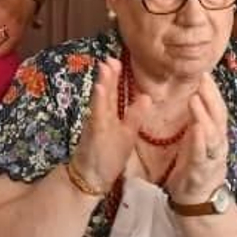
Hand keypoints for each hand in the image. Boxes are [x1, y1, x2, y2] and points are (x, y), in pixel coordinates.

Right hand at [68, 57, 140, 190]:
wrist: (90, 179)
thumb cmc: (108, 158)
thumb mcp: (127, 135)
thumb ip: (134, 116)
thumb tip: (146, 97)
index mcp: (110, 117)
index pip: (112, 93)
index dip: (114, 77)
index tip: (116, 60)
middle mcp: (101, 117)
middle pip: (105, 93)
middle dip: (108, 75)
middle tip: (110, 57)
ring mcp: (97, 125)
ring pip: (100, 102)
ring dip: (103, 84)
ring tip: (105, 67)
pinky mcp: (95, 135)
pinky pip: (97, 117)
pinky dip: (98, 103)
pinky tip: (100, 90)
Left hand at [163, 73, 231, 205]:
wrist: (197, 200)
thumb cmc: (194, 167)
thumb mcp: (197, 140)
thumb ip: (198, 121)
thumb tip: (194, 96)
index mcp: (215, 135)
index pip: (217, 109)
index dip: (212, 92)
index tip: (204, 74)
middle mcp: (218, 144)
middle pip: (218, 117)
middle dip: (211, 97)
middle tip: (203, 78)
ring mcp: (212, 158)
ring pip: (213, 134)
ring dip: (204, 116)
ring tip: (196, 99)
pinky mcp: (201, 172)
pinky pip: (202, 155)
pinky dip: (200, 141)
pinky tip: (196, 129)